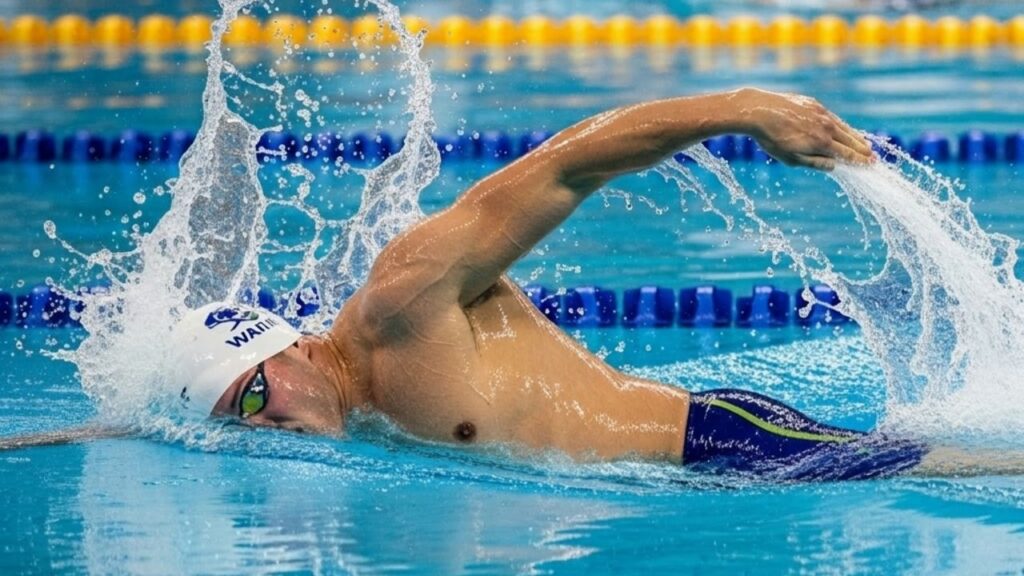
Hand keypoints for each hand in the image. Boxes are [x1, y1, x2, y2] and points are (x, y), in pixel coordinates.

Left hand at [733, 88, 873, 170]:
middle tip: (873, 158)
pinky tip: (844, 129)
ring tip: (864, 145)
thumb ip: (814, 163)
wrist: (759, 111)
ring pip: (844, 127)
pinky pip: (833, 117)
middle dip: (862, 150)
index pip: (847, 154)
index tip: (870, 165)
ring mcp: (821, 113)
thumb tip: (834, 166)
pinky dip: (842, 125)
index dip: (860, 160)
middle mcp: (826, 126)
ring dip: (855, 137)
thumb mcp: (791, 159)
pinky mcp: (814, 104)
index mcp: (822, 143)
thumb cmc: (772, 139)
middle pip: (850, 140)